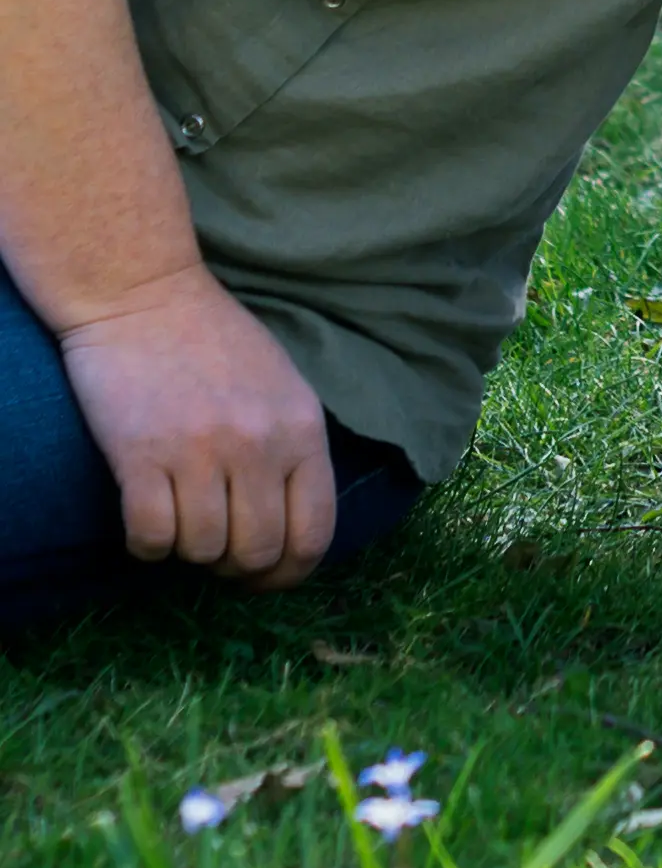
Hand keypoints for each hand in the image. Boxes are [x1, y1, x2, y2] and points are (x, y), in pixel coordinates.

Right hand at [57, 262, 335, 587]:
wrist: (142, 291)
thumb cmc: (213, 339)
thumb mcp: (281, 385)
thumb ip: (292, 449)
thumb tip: (290, 530)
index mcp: (301, 428)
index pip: (314, 534)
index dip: (290, 573)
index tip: (265, 576)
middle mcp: (257, 444)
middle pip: (258, 553)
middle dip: (235, 565)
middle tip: (215, 545)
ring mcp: (199, 451)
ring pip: (203, 552)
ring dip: (189, 549)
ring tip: (179, 515)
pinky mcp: (140, 456)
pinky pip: (150, 540)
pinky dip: (146, 544)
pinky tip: (146, 516)